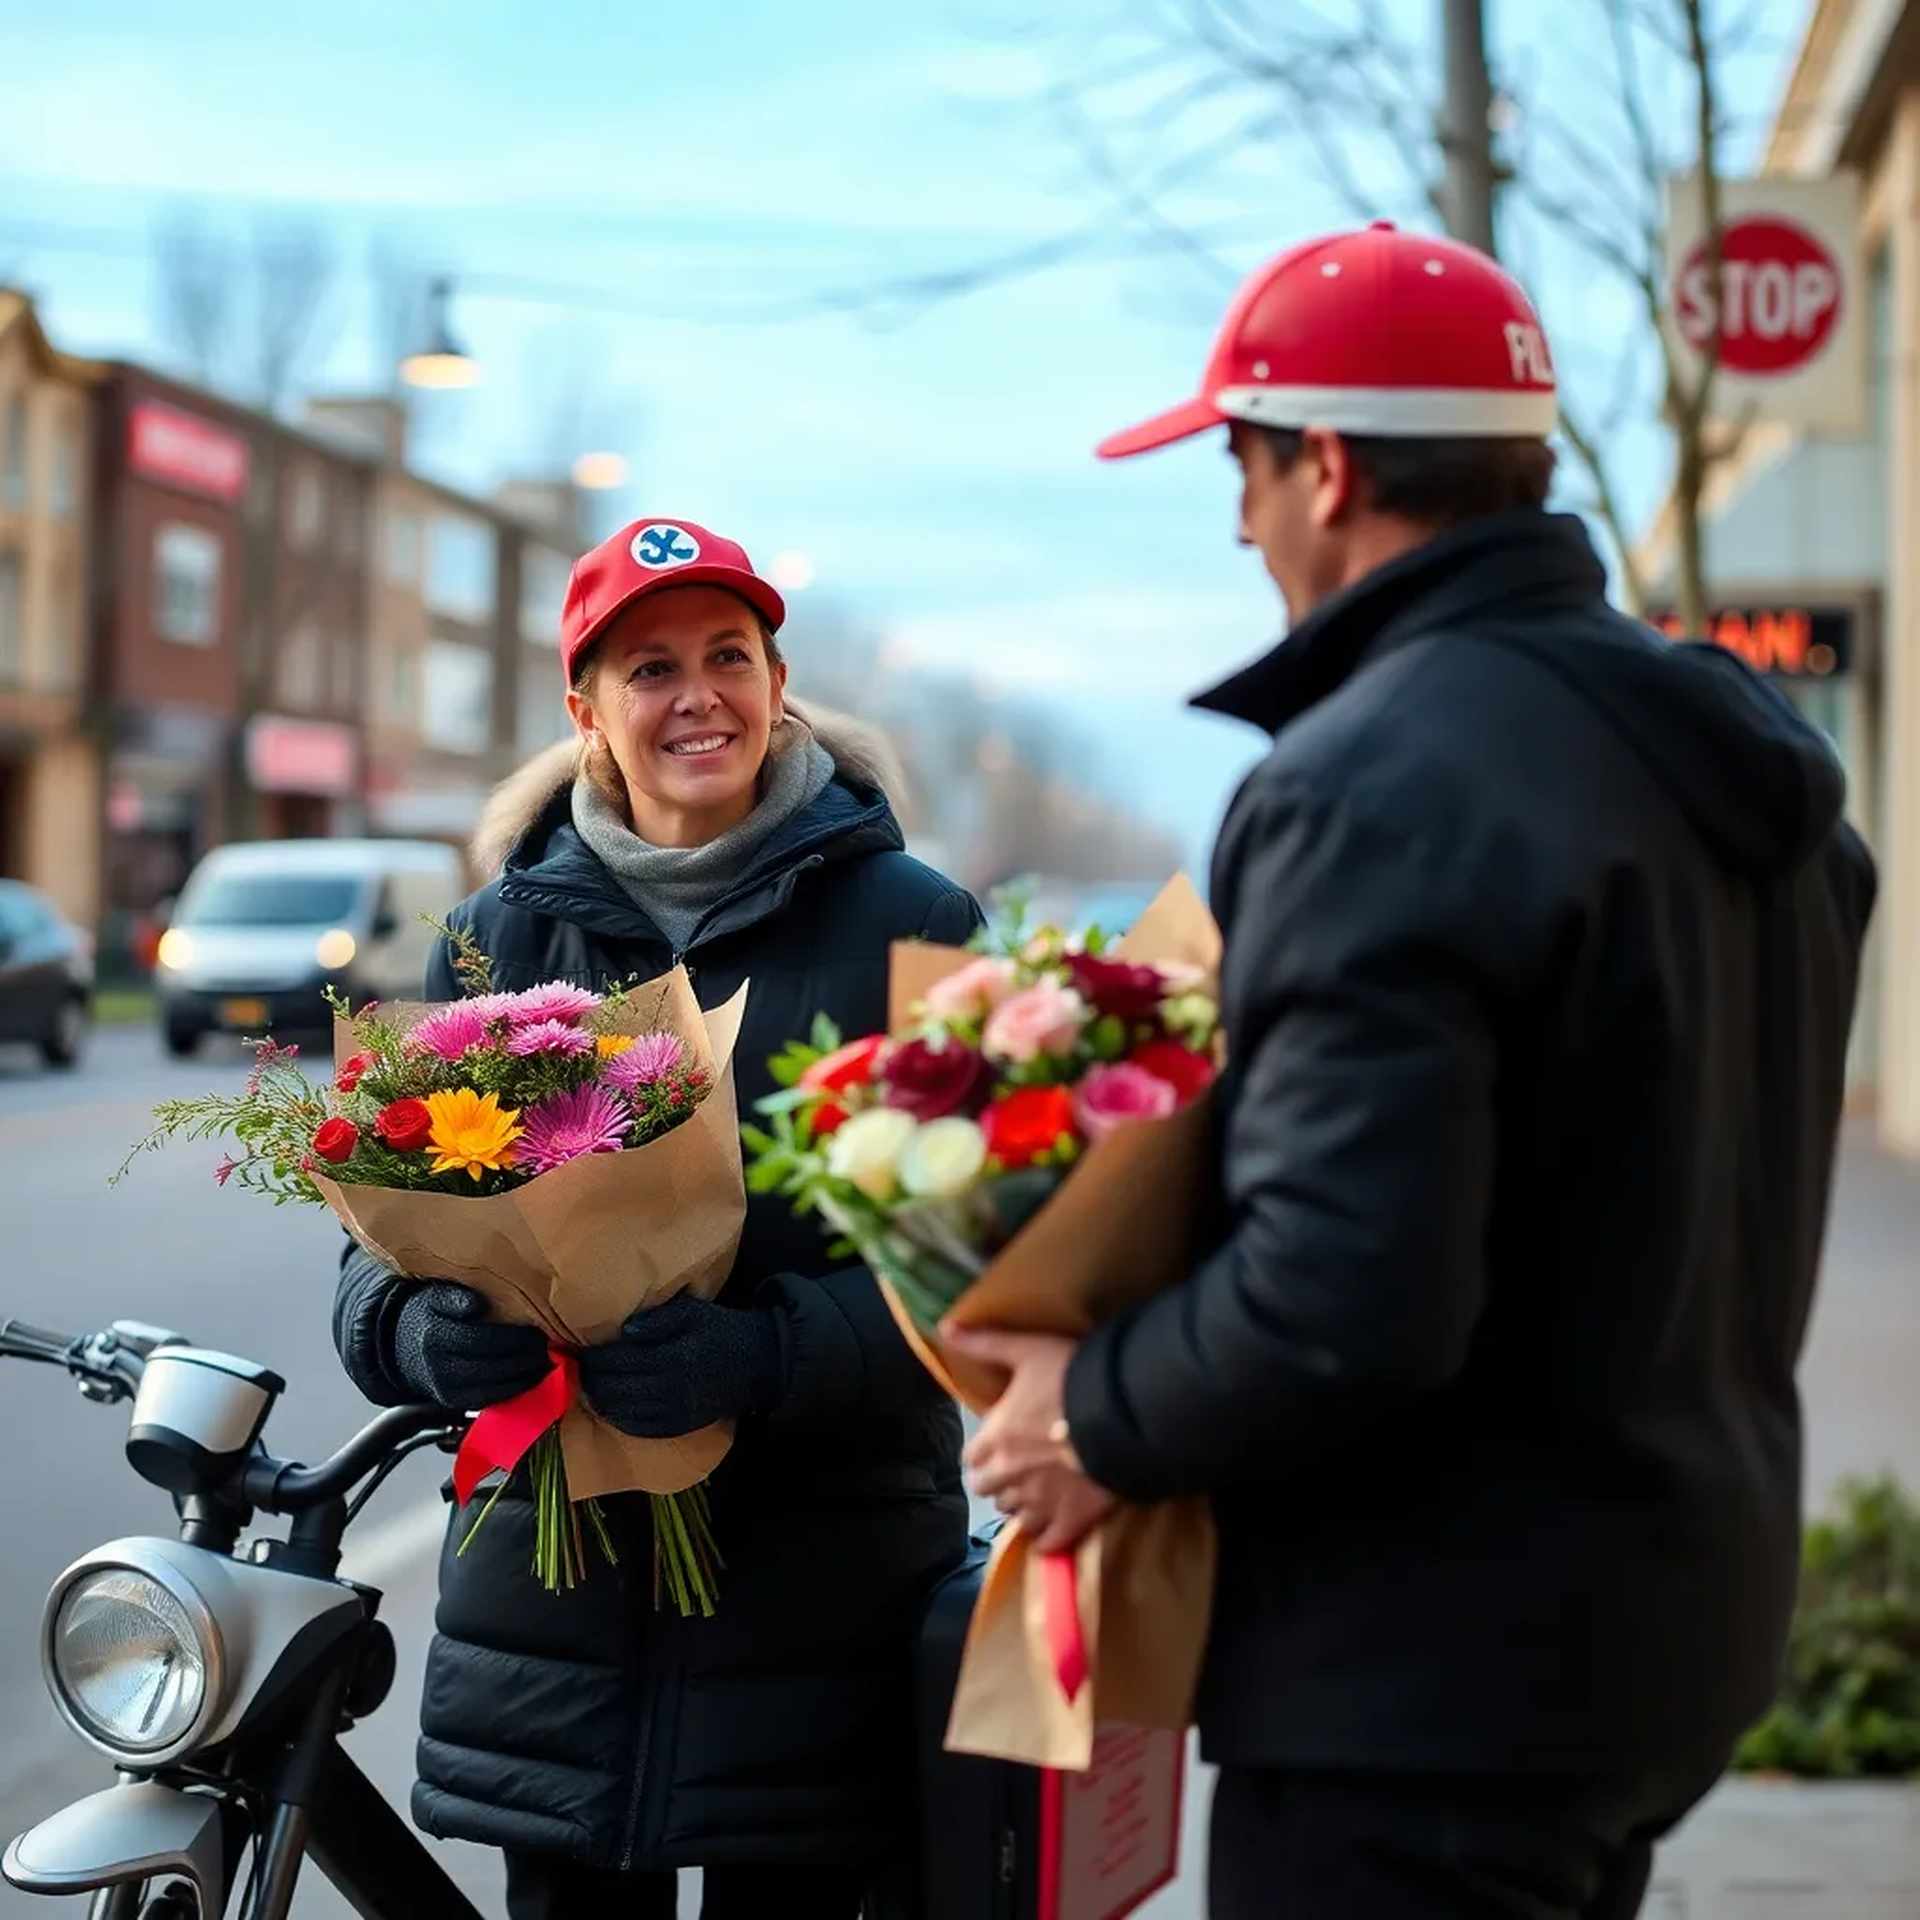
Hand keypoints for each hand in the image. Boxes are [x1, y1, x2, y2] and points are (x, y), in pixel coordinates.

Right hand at [391, 1283, 551, 1411]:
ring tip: (546, 1363)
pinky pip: (488, 1401)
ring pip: (493, 1388)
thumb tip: (475, 1304)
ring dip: (524, 1377)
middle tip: (547, 1347)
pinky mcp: (454, 1403)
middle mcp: (439, 1367)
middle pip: (491, 1366)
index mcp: (436, 1337)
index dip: (513, 1338)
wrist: (405, 1346)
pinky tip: (531, 1378)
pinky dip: (513, 1391)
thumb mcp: (436, 1297)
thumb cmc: (431, 1315)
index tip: (537, 1331)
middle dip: (524, 1358)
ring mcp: (446, 1389)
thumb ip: (455, 1297)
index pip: (482, 1340)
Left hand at [578, 1292, 784, 1439]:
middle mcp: (671, 1389)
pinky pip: (637, 1428)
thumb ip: (660, 1318)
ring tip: (590, 1385)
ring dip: (599, 1399)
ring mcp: (674, 1413)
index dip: (593, 1357)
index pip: (618, 1360)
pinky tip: (611, 1405)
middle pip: (613, 1389)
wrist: (756, 1366)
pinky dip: (617, 1417)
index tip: (579, 1350)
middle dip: (590, 1378)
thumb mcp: (695, 1311)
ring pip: (620, 1412)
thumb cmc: (721, 1331)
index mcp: (674, 1357)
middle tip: (580, 1367)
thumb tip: (625, 1332)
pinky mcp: (677, 1427)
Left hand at [944, 1326, 1117, 1553]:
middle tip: (1015, 1468)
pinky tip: (1053, 1526)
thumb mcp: (1027, 1350)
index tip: (996, 1444)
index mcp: (996, 1439)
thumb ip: (985, 1342)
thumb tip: (947, 1328)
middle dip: (997, 1480)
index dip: (982, 1451)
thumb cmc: (1072, 1377)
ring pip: (1015, 1516)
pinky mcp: (1072, 1521)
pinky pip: (1048, 1543)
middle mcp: (1010, 1476)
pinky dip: (1047, 1538)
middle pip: (988, 1490)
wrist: (1123, 1414)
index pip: (971, 1458)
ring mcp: (1041, 1503)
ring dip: (1020, 1506)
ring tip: (1035, 1493)